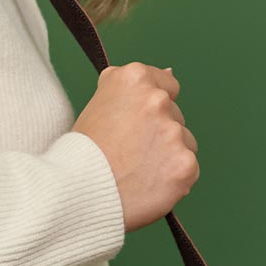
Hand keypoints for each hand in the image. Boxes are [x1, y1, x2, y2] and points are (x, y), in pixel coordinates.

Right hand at [72, 63, 198, 232]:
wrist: (78, 194)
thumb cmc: (83, 153)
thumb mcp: (98, 104)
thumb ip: (131, 89)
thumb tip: (170, 72)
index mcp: (135, 79)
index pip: (167, 85)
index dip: (150, 109)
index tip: (135, 126)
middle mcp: (157, 100)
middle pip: (175, 116)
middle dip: (158, 134)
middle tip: (128, 154)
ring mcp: (174, 133)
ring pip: (184, 143)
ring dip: (167, 156)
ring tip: (136, 171)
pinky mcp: (185, 164)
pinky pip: (188, 170)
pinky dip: (172, 180)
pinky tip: (147, 185)